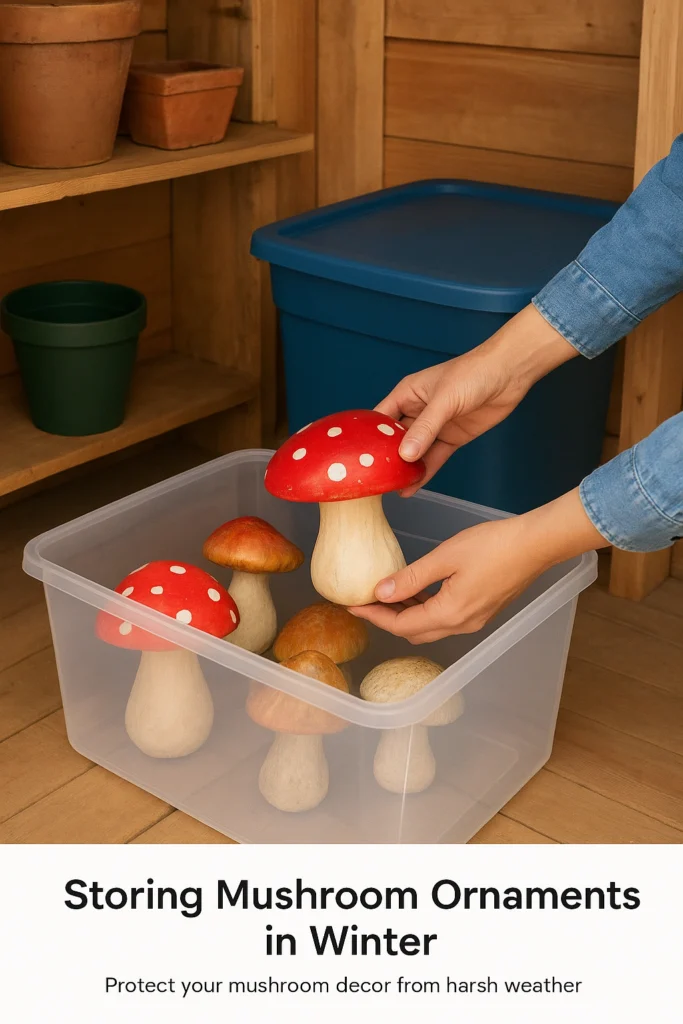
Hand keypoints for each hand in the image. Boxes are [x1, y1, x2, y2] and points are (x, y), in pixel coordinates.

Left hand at [350, 489, 608, 642]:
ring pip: (430, 627)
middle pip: (414, 632)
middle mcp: (463, 625)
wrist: (537, 544)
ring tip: (386, 594)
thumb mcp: (446, 557)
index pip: (402, 625)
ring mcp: (475, 620)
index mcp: (451, 614)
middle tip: (365, 602)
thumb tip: (380, 592)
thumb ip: (411, 577)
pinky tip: (416, 590)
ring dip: (406, 615)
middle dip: (387, 619)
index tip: (352, 604)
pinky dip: (425, 609)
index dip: (374, 616)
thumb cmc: (494, 545)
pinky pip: (445, 618)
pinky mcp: (483, 610)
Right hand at [377, 304, 576, 495]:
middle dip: (387, 459)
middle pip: (396, 439)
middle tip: (376, 481)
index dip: (369, 438)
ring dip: (407, 469)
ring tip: (393, 489)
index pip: (380, 420)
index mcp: (407, 395)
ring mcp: (436, 426)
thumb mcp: (444, 400)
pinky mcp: (453, 437)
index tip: (360, 459)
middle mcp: (417, 411)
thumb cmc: (473, 373)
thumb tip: (406, 454)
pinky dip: (426, 472)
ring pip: (416, 452)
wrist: (510, 373)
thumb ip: (425, 428)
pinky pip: (435, 457)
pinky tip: (415, 485)